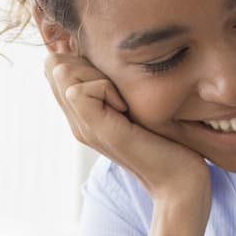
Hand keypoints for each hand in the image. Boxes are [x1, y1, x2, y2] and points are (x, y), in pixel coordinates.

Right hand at [40, 25, 209, 205]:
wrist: (180, 181)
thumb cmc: (170, 143)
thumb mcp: (138, 103)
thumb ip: (119, 82)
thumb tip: (109, 53)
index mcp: (84, 112)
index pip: (55, 64)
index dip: (80, 57)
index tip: (115, 79)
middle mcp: (76, 120)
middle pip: (54, 63)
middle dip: (87, 63)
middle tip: (120, 91)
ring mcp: (82, 127)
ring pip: (61, 71)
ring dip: (96, 75)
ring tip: (123, 101)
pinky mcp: (94, 130)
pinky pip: (78, 89)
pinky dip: (105, 89)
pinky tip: (125, 108)